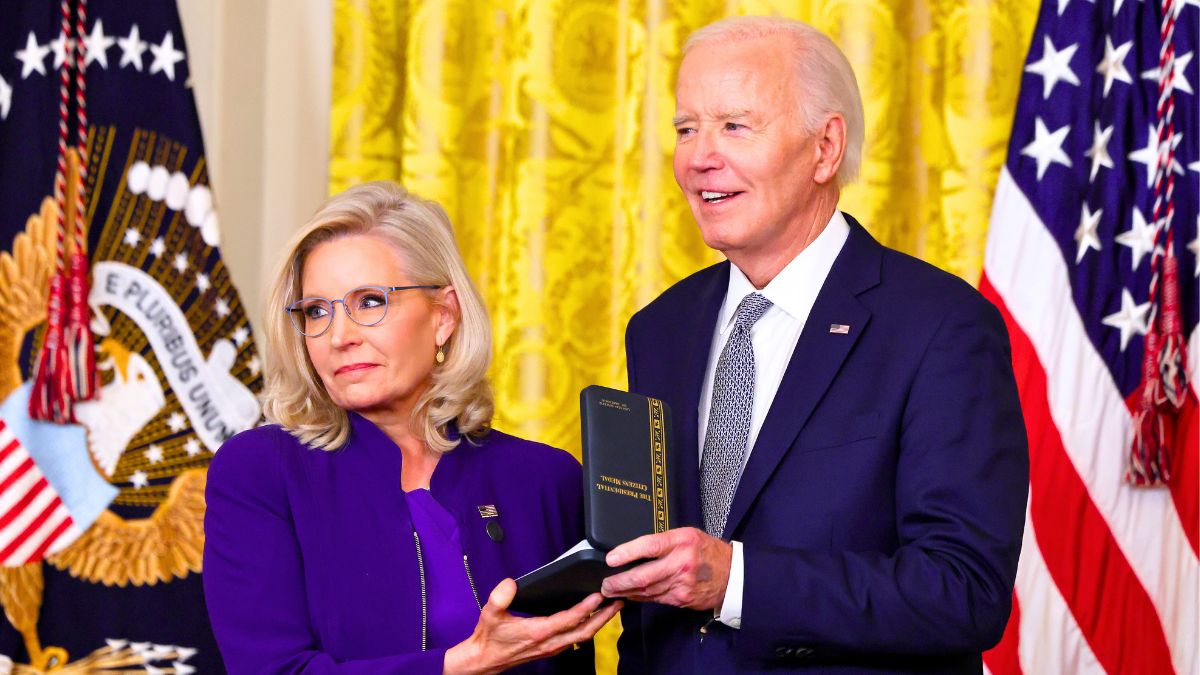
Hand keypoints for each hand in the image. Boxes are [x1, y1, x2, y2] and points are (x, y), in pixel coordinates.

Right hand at [442, 578, 621, 674]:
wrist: (485, 660)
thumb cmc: (489, 638)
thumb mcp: (490, 614)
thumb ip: (500, 597)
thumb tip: (510, 583)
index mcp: (538, 632)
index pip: (569, 620)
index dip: (585, 608)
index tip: (598, 595)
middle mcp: (549, 642)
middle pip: (584, 631)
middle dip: (604, 616)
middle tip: (618, 601)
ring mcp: (552, 647)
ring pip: (583, 636)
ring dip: (599, 622)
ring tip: (612, 608)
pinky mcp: (551, 648)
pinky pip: (576, 638)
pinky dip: (589, 627)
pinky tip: (593, 618)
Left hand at [600, 527, 731, 610]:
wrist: (733, 575)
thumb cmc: (707, 551)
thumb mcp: (688, 535)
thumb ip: (664, 541)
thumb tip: (634, 549)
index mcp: (682, 541)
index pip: (650, 546)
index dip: (627, 552)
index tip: (610, 558)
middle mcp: (682, 563)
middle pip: (644, 575)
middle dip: (619, 581)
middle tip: (605, 583)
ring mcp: (682, 584)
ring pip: (646, 590)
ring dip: (625, 591)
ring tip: (611, 590)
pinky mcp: (681, 599)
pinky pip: (655, 598)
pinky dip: (640, 597)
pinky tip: (629, 595)